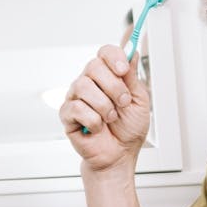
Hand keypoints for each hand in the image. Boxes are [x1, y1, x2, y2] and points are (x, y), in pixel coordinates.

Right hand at [60, 45, 150, 172]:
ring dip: (104, 106)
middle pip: (93, 66)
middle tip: (123, 102)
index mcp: (108, 76)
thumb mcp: (139, 100)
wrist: (120, 154)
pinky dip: (94, 120)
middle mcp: (90, 82)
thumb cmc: (129, 128)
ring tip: (111, 118)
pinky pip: (77, 107)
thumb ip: (133, 76)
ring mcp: (76, 97)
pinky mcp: (67, 114)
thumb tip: (131, 52)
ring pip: (84, 86)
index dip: (114, 57)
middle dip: (113, 86)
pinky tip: (98, 127)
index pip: (105, 52)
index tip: (124, 70)